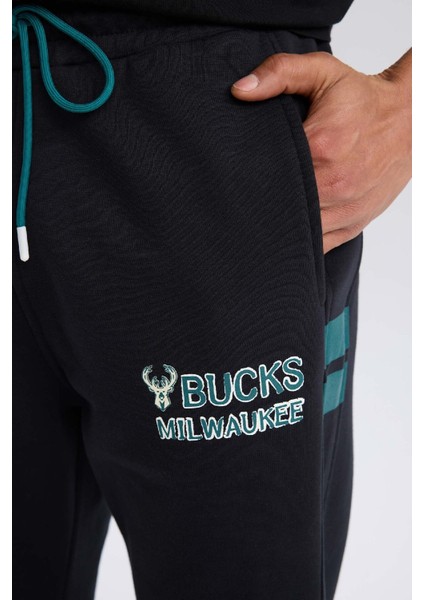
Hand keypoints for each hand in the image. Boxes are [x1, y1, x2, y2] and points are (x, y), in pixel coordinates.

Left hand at [231, 50, 411, 252]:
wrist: (410, 122)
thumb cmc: (364, 99)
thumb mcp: (322, 72)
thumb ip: (279, 73)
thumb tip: (240, 90)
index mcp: (323, 146)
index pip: (269, 172)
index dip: (246, 177)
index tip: (232, 174)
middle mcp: (335, 184)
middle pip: (279, 206)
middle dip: (257, 204)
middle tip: (237, 199)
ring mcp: (344, 210)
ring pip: (296, 231)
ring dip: (276, 226)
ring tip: (259, 214)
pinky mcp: (351, 225)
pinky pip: (316, 245)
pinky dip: (298, 239)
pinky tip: (284, 229)